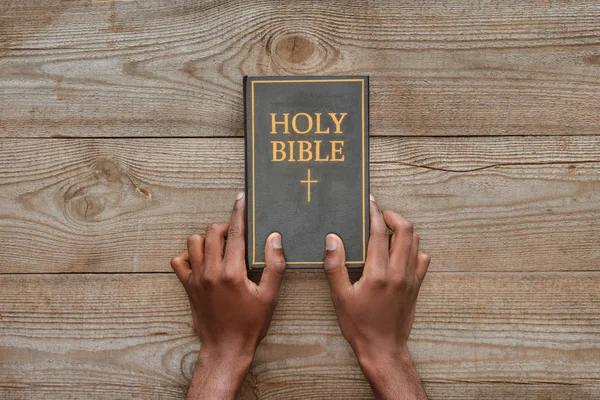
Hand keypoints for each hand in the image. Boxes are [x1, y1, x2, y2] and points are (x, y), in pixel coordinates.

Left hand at [170, 192, 285, 399]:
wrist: (226, 349)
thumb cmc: (250, 324)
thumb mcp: (270, 296)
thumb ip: (274, 265)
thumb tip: (274, 238)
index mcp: (232, 272)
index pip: (235, 233)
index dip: (239, 212)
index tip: (240, 197)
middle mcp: (210, 272)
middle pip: (211, 232)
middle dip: (225, 227)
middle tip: (237, 235)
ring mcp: (195, 279)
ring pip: (193, 242)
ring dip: (207, 239)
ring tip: (220, 247)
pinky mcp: (187, 287)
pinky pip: (179, 261)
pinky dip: (188, 256)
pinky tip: (202, 261)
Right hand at [323, 196, 429, 399]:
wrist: (383, 349)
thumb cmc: (359, 325)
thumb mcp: (340, 297)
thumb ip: (335, 266)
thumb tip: (333, 239)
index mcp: (378, 273)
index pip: (380, 232)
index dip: (374, 213)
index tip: (370, 202)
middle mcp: (399, 272)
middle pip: (406, 230)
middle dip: (393, 216)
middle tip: (380, 214)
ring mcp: (412, 279)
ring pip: (416, 242)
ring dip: (403, 230)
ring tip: (387, 230)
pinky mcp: (417, 286)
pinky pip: (422, 259)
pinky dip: (413, 249)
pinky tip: (399, 252)